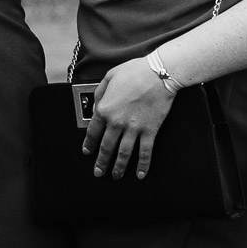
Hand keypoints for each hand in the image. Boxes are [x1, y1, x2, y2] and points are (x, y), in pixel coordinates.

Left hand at [81, 58, 174, 180]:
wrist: (158, 73)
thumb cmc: (135, 71)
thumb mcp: (109, 77)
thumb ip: (100, 93)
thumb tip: (95, 105)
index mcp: (105, 109)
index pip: (93, 132)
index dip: (89, 144)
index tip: (88, 152)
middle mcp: (117, 122)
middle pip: (106, 147)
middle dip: (101, 162)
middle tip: (99, 172)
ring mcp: (134, 128)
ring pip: (123, 154)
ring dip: (118, 167)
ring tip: (116, 176)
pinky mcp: (150, 131)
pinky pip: (145, 152)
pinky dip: (142, 165)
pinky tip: (140, 173)